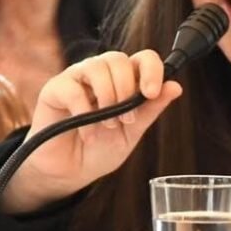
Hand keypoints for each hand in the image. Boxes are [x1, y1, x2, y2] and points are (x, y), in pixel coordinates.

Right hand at [1, 50, 181, 212]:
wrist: (70, 171)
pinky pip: (72, 89)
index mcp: (124, 80)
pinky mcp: (54, 90)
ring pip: (96, 66)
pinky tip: (88, 133)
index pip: (143, 58)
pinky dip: (83, 112)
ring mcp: (76, 78)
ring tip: (108, 125)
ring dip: (107, 97)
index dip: (151, 70)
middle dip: (126, 88)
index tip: (151, 93)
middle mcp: (100, 73)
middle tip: (126, 119)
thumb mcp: (132, 133)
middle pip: (118, 58)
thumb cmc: (100, 149)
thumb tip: (176, 87)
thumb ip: (150, 109)